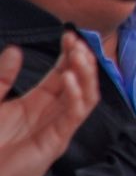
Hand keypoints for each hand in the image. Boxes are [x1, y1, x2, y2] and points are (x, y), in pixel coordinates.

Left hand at [0, 37, 98, 175]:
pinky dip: (76, 95)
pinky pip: (75, 115)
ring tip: (79, 54)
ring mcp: (58, 127)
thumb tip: (16, 49)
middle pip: (80, 81)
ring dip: (86, 74)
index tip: (69, 34)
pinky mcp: (56, 141)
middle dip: (82, 59)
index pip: (64, 72)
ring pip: (86, 95)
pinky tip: (69, 78)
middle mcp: (53, 112)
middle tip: (77, 41)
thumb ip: (3, 78)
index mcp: (39, 102)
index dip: (69, 54)